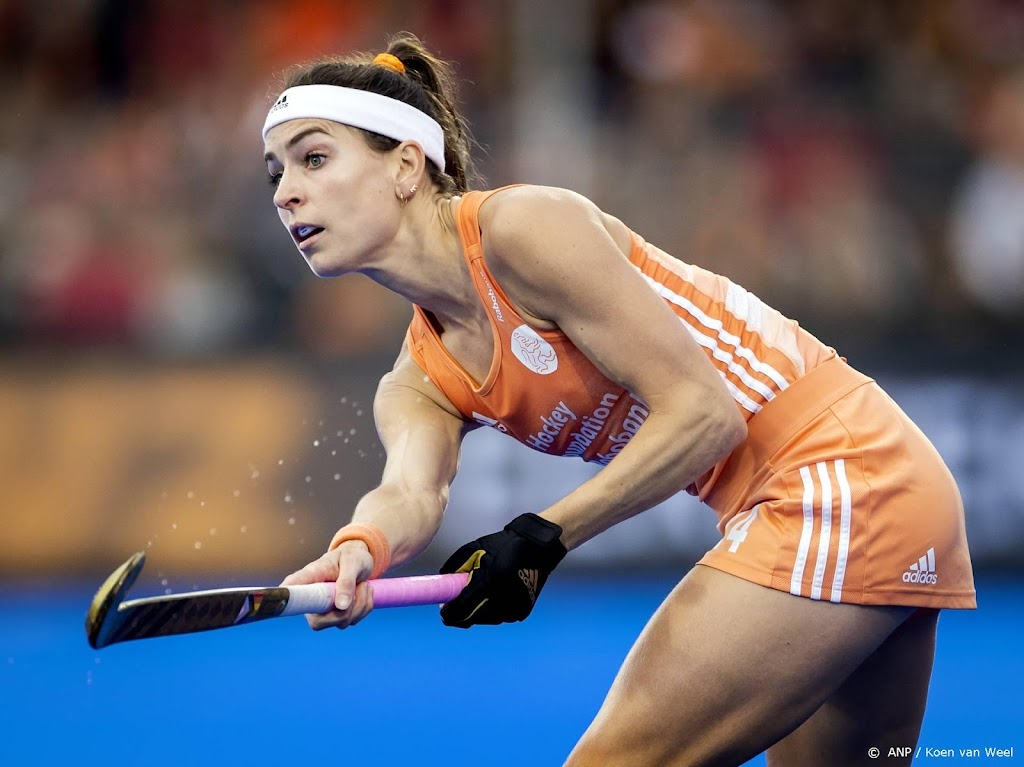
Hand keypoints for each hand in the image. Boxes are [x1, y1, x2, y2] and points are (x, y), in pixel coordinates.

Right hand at [279, 540, 374, 629]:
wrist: (361, 560)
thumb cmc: (352, 556)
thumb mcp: (352, 562)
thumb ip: (346, 581)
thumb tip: (341, 606)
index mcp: (309, 577)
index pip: (290, 591)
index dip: (285, 601)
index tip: (281, 603)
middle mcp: (312, 598)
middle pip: (318, 623)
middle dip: (345, 612)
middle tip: (359, 587)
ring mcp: (324, 610)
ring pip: (342, 623)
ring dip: (360, 604)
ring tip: (362, 583)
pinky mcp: (337, 616)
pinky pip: (354, 620)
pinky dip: (365, 607)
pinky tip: (364, 591)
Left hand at [439, 513, 566, 627]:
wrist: (538, 547)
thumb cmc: (504, 544)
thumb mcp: (474, 550)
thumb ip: (455, 568)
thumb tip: (441, 584)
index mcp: (490, 580)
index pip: (462, 608)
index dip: (449, 613)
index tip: (443, 610)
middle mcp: (503, 598)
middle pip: (472, 619)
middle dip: (461, 613)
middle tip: (455, 604)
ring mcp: (514, 608)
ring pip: (485, 619)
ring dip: (477, 611)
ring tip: (479, 592)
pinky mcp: (522, 612)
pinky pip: (500, 617)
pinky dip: (493, 610)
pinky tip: (495, 594)